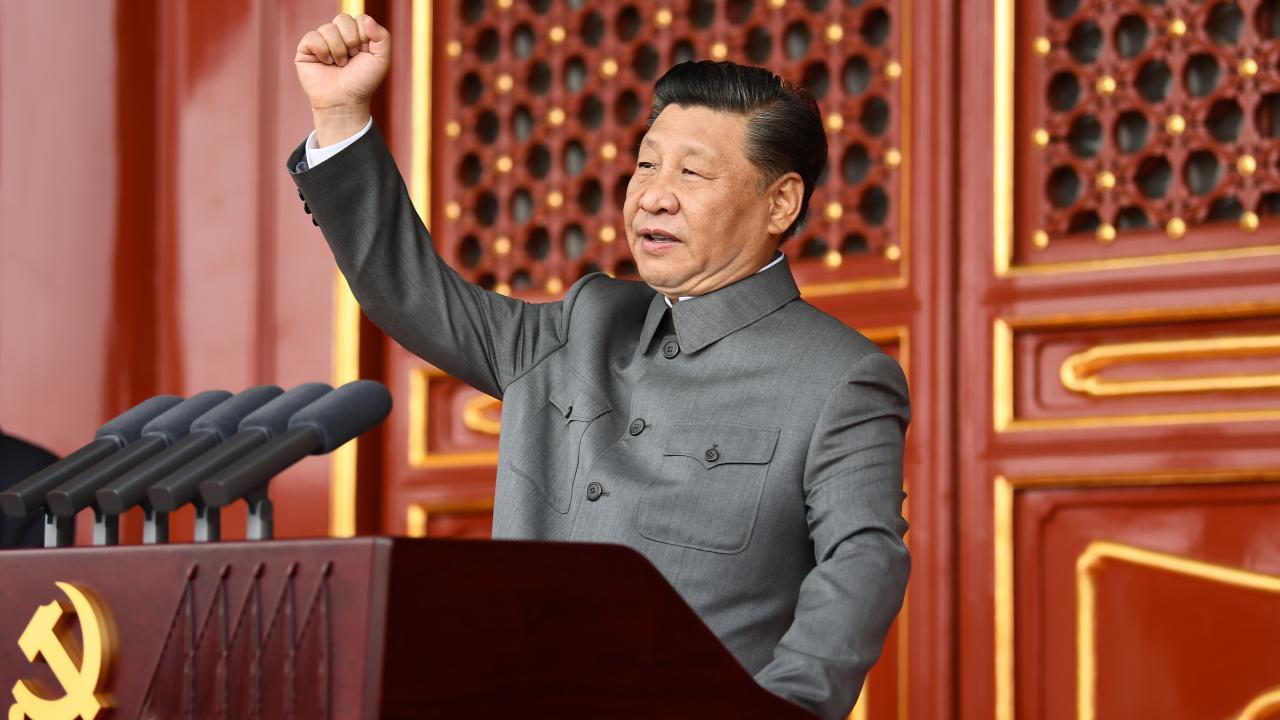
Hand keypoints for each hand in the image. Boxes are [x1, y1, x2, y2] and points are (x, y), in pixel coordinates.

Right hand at [295, 14, 390, 144]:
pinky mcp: (306, 48)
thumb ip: (382, 37)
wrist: (345, 101)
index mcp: (356, 34)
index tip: (363, 53)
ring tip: (339, 64)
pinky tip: (325, 63)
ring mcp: (322, 40)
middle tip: (351, 58)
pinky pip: (312, 37)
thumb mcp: (381, 60)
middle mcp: (338, 35)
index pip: (360, 19)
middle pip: (343, 18)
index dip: (363, 36)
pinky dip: (322, 51)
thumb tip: (367, 19)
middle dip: (350, 41)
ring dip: (338, 50)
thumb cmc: (362, 82)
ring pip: (328, 28)